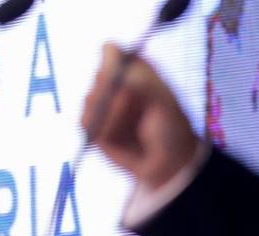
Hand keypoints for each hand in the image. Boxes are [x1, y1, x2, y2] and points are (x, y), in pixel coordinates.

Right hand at [82, 43, 200, 192]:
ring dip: (114, 116)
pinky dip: (105, 130)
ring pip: (91, 99)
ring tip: (133, 126)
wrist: (168, 162)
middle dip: (118, 95)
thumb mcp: (164, 101)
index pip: (111, 50)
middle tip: (138, 109)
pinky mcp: (92, 122)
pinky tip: (121, 138)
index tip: (130, 80)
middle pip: (100, 76)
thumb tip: (115, 64)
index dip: (114, 63)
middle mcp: (114, 81)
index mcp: (132, 68)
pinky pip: (87, 121)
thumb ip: (142, 80)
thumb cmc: (171, 128)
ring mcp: (100, 101)